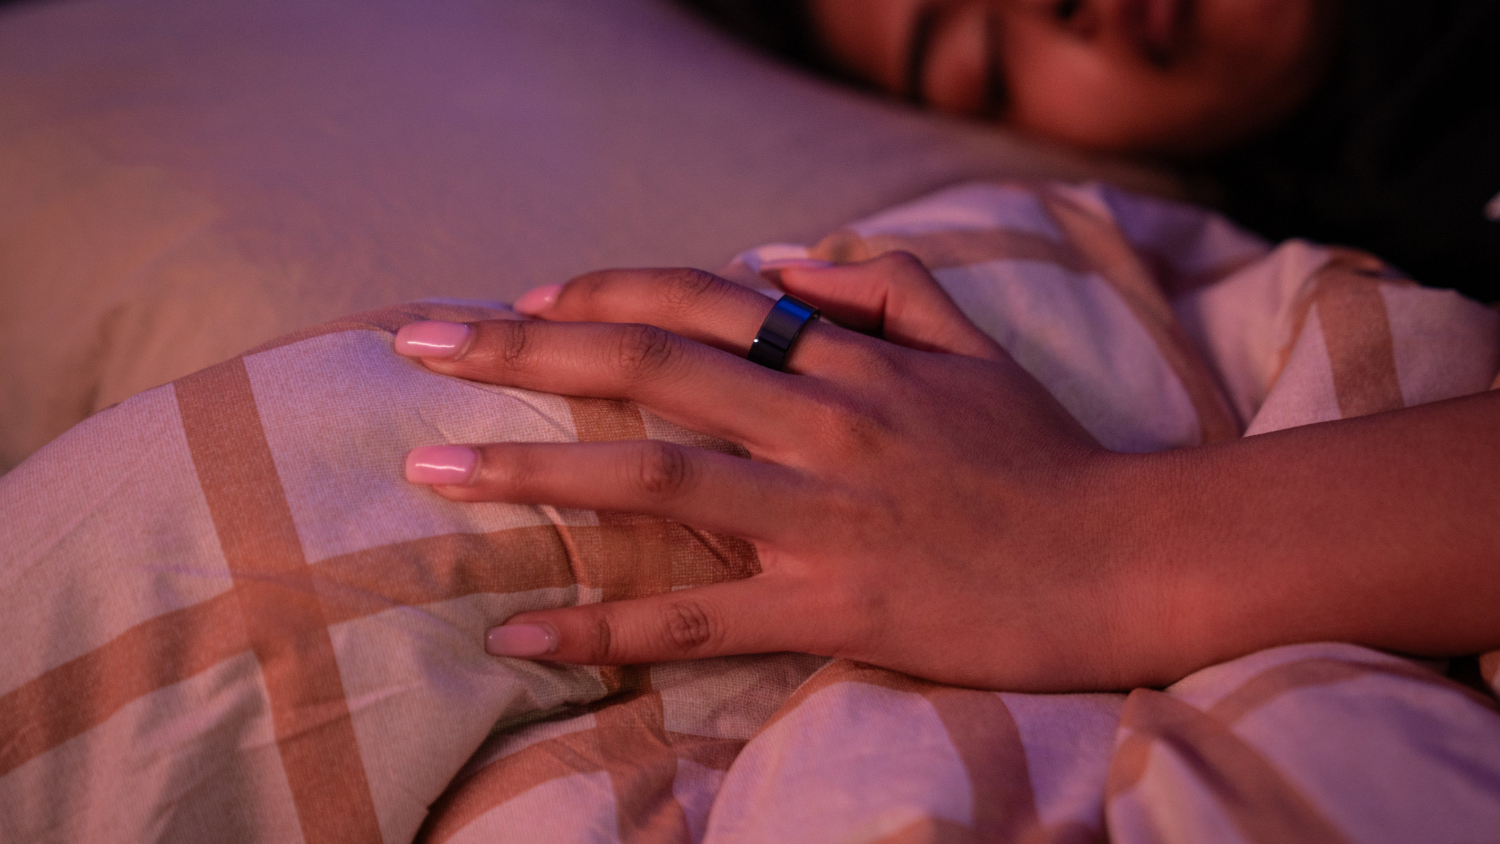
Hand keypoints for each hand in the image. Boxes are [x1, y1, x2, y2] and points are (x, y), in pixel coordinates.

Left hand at [394, 254, 1168, 690]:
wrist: (1129, 562)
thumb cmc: (1050, 457)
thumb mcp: (979, 345)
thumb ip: (886, 283)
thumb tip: (781, 258)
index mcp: (852, 361)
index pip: (703, 299)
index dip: (605, 290)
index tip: (526, 298)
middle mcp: (823, 425)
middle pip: (650, 366)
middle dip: (523, 347)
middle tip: (418, 341)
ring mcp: (822, 519)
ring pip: (654, 479)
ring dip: (534, 468)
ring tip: (432, 465)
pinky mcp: (830, 611)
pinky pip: (694, 618)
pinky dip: (602, 621)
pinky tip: (517, 625)